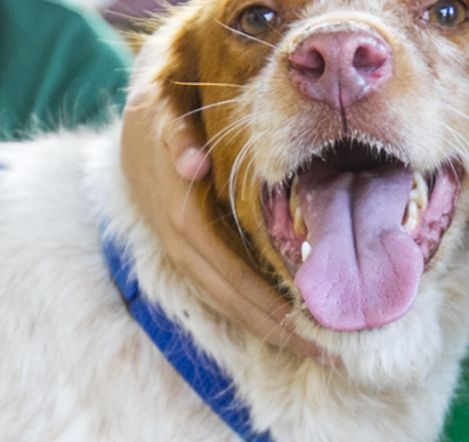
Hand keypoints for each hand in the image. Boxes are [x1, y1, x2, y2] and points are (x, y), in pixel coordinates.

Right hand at [120, 22, 329, 363]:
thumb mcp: (164, 115)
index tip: (314, 326)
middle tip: (331, 352)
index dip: (270, 306)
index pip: (230, 277)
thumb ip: (176, 140)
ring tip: (317, 348)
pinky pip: (221, 290)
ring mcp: (182, 252)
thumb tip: (194, 166)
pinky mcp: (189, 251)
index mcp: (181, 217)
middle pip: (233, 300)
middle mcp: (181, 245)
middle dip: (280, 328)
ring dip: (271, 327)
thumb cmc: (166, 115)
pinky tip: (286, 325)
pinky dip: (254, 310)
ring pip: (227, 301)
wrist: (136, 120)